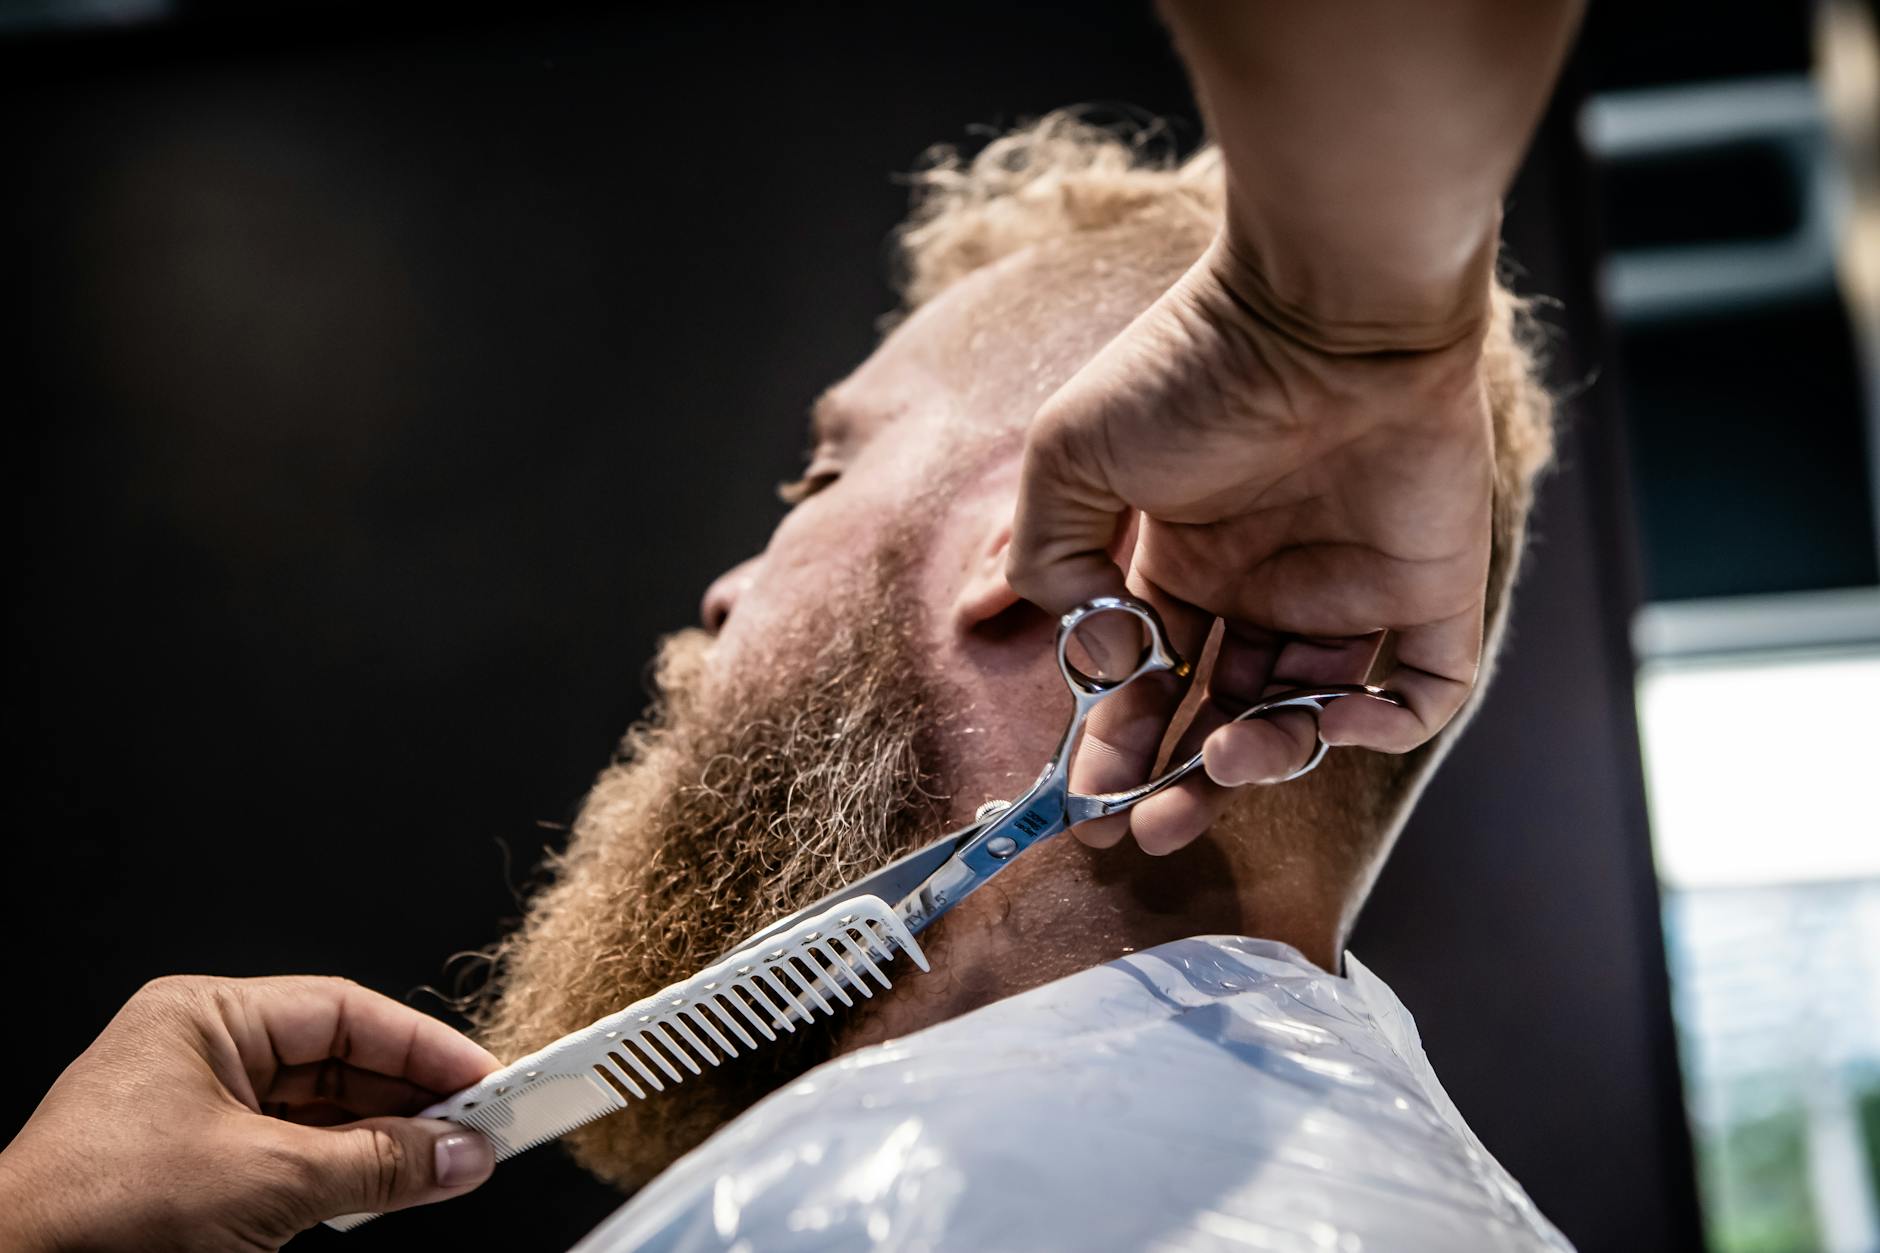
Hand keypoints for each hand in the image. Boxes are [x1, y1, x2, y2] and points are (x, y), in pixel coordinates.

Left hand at [0, 975, 499, 1251]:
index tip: (484, 1078)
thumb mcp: (265, 1184)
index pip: (343, 1012)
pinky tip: (389, 1191)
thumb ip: (377, 1165)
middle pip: (337, 1063)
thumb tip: (457, 1153)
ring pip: (318, 1116)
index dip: (423, 1046)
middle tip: (478, 1129)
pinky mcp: (192, 1177)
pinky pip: (290, 1159)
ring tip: (446, 1165)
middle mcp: (196, 1057)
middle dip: (410, 1102)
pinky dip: (344, 1177)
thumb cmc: (88, 1221)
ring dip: (382, 1145)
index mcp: (200, 1018)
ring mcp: (191, 1119)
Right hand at [1008, 236, 1494, 853]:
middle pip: (1218, 709)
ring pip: (1308, 716)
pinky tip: (1328, 720)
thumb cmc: (1191, 369)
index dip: (1114, 739)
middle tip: (1147, 827)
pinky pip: (1422, 693)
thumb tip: (1080, 636)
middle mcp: (1261, 580)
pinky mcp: (1430, 589)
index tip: (1086, 789)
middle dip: (1175, 776)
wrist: (1325, 310)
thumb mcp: (1073, 451)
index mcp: (1180, 553)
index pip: (1146, 674)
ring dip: (1260, 758)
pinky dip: (1379, 728)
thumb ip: (1047, 549)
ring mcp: (1348, 588)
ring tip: (1223, 756)